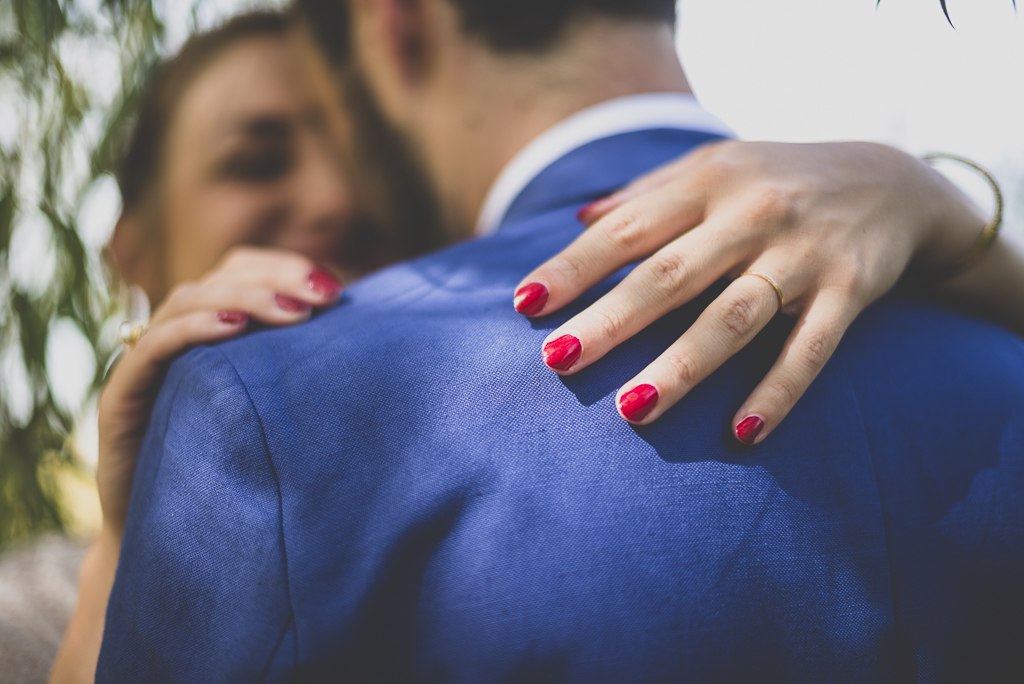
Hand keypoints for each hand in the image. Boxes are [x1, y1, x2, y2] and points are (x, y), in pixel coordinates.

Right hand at [97, 247, 342, 534]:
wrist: (178, 546)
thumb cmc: (241, 477)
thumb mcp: (281, 415)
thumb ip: (305, 373)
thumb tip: (370, 342)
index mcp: (212, 333)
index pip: (240, 271)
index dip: (283, 268)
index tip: (335, 290)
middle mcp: (176, 339)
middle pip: (218, 278)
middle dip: (274, 279)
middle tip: (324, 297)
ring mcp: (144, 366)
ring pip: (185, 301)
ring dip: (243, 297)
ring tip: (293, 312)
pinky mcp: (120, 399)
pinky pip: (152, 348)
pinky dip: (193, 328)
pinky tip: (233, 326)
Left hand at [514, 140, 984, 444]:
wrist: (893, 181)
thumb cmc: (777, 180)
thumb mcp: (714, 169)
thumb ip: (647, 194)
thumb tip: (577, 219)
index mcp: (708, 182)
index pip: (628, 229)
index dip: (574, 267)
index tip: (525, 304)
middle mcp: (752, 214)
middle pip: (670, 274)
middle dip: (611, 320)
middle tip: (556, 361)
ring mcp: (803, 253)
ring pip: (733, 316)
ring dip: (682, 366)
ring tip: (632, 410)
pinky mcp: (850, 290)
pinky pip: (810, 349)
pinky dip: (778, 391)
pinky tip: (741, 433)